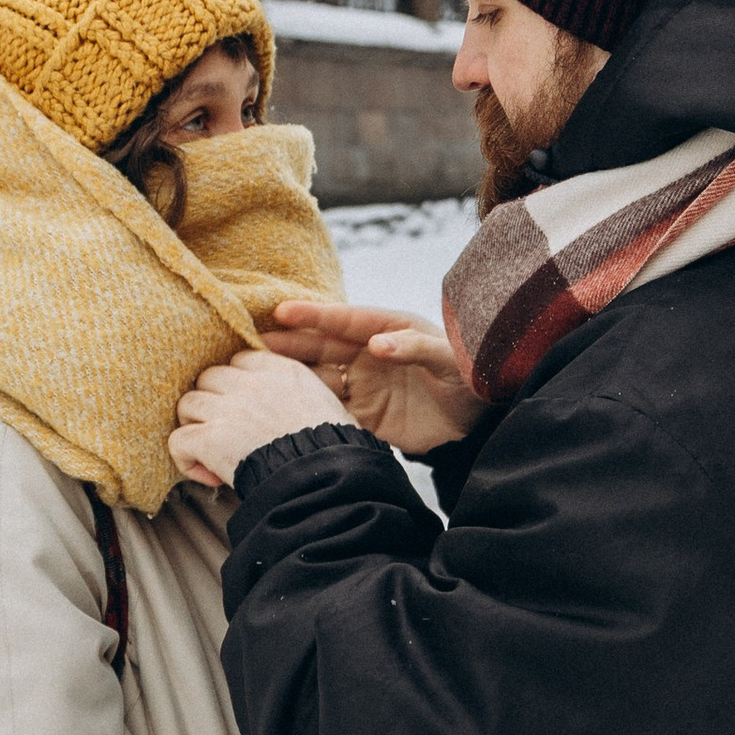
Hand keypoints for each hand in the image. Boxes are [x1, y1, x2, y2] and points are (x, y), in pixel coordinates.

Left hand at [169, 349, 344, 487]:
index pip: (240, 361)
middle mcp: (251, 384)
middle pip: (209, 377)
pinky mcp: (211, 439)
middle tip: (225, 431)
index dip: (236, 385)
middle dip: (212, 402)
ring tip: (211, 452)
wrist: (326, 479)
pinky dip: (186, 459)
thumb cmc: (336, 452)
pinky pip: (178, 440)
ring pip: (188, 404)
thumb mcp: (330, 408)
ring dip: (196, 427)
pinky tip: (207, 475)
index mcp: (282, 371)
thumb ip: (305, 396)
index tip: (244, 409)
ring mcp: (228, 409)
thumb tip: (293, 411)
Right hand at [256, 298, 483, 456]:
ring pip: (319, 378)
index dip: (314, 315)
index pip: (346, 319)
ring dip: (291, 377)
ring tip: (257, 378)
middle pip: (323, 347)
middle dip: (290, 345)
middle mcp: (369, 354)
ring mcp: (364, 385)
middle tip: (253, 345)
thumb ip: (415, 348)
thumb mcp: (450, 359)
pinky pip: (329, 410)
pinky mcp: (364, 416)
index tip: (283, 312)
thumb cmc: (470, 377)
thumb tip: (376, 343)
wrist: (480, 423)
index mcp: (389, 329)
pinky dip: (307, 410)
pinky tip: (281, 413)